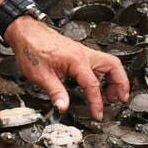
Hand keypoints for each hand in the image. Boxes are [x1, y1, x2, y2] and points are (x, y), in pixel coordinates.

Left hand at [6, 17, 129, 119]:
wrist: (26, 33)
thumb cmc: (32, 49)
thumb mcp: (40, 76)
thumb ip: (55, 93)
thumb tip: (63, 107)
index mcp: (76, 60)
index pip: (93, 85)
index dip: (97, 102)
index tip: (97, 114)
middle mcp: (84, 54)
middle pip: (114, 66)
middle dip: (121, 83)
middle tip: (121, 100)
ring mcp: (83, 52)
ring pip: (109, 63)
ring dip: (115, 78)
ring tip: (113, 95)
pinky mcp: (79, 53)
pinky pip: (99, 63)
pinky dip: (105, 75)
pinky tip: (99, 84)